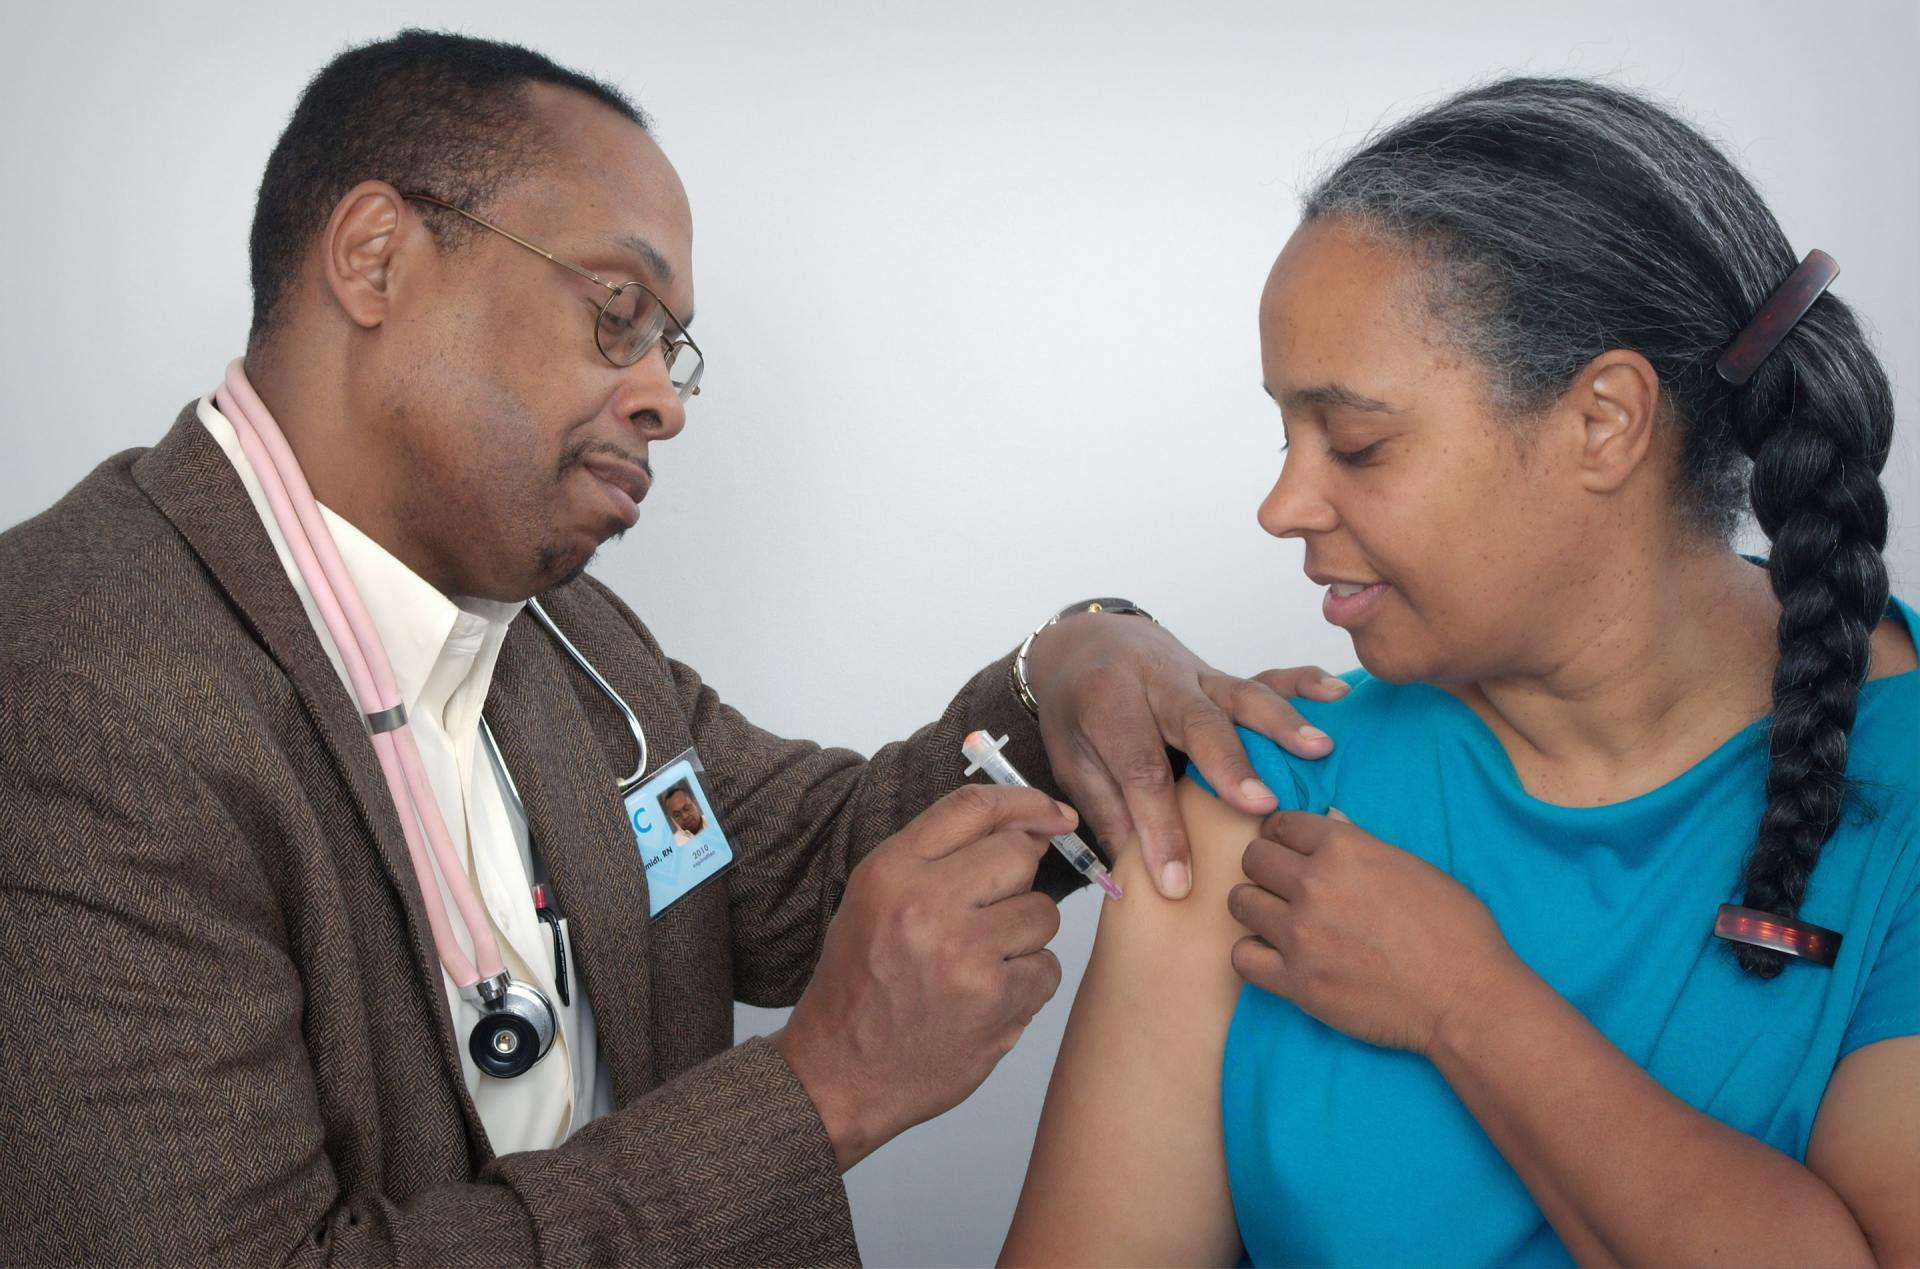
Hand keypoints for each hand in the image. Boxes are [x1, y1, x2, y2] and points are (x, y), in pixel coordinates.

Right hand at [771, 784, 1072, 1171]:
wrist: (839, 1073)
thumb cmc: (861, 983)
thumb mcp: (875, 899)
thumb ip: (939, 857)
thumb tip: (1027, 829)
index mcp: (892, 871)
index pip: (975, 807)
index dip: (1026, 803)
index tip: (1053, 815)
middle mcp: (927, 904)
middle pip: (1019, 856)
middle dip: (1018, 882)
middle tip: (991, 915)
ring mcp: (965, 954)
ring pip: (1043, 914)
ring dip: (1023, 937)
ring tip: (979, 964)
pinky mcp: (997, 1001)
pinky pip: (1048, 968)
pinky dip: (1027, 984)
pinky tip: (986, 998)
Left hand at [1022, 610, 1348, 899]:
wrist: (1086, 643)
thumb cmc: (1078, 710)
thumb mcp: (1072, 760)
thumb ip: (1107, 813)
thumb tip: (1134, 880)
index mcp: (1107, 705)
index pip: (1139, 771)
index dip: (1160, 829)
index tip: (1177, 883)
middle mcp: (1156, 683)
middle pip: (1196, 724)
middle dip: (1230, 766)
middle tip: (1261, 807)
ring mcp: (1196, 675)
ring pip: (1240, 695)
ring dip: (1281, 723)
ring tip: (1318, 750)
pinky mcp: (1223, 676)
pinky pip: (1266, 675)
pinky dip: (1302, 682)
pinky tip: (1336, 694)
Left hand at [1227, 809, 1518, 1055]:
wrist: (1467, 997)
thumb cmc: (1456, 930)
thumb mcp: (1413, 867)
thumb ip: (1361, 844)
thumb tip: (1329, 821)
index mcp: (1345, 848)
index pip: (1283, 823)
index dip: (1282, 834)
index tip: (1286, 848)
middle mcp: (1315, 885)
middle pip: (1253, 859)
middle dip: (1265, 867)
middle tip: (1280, 885)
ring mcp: (1301, 934)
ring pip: (1240, 903)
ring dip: (1255, 907)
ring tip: (1275, 919)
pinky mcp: (1296, 982)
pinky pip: (1242, 957)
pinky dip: (1253, 954)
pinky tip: (1274, 956)